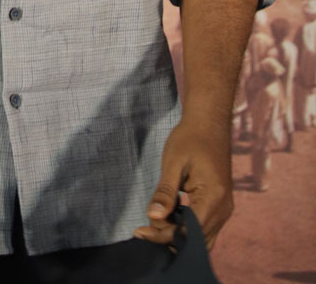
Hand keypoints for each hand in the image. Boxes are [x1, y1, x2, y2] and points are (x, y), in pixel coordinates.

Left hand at [134, 118, 233, 250]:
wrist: (209, 123)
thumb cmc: (189, 139)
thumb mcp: (173, 163)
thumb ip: (165, 192)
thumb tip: (152, 217)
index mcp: (213, 199)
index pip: (187, 232)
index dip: (163, 235)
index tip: (139, 231)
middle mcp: (223, 210)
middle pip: (195, 239)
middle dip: (168, 237)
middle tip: (143, 228)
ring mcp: (223, 209)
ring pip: (200, 237)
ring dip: (177, 235)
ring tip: (154, 222)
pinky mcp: (219, 206)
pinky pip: (203, 227)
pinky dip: (185, 227)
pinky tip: (168, 215)